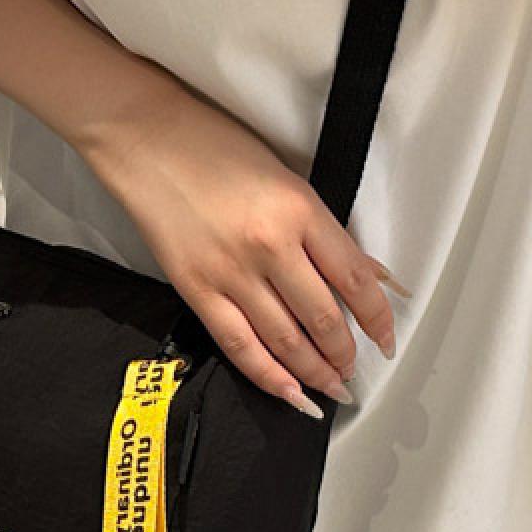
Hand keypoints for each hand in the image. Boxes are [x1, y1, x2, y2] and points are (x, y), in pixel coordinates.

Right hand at [81, 83, 409, 418]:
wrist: (144, 138)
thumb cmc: (214, 146)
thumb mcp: (285, 176)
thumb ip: (324, 230)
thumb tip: (365, 273)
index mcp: (300, 209)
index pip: (354, 279)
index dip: (377, 319)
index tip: (386, 339)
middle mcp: (270, 245)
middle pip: (322, 317)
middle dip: (344, 353)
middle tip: (353, 370)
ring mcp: (230, 271)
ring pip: (285, 339)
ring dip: (313, 371)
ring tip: (330, 387)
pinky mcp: (196, 288)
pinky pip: (239, 345)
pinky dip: (268, 375)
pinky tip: (288, 392)